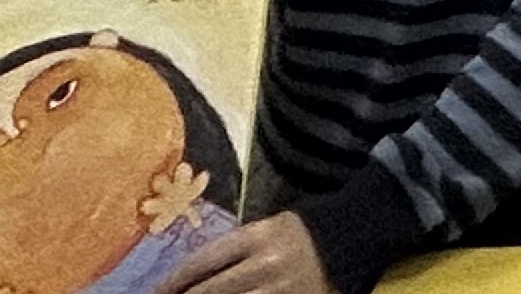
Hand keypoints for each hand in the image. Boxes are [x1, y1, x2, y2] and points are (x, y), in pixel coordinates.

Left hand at [163, 212, 335, 293]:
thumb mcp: (264, 232)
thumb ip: (230, 252)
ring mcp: (281, 290)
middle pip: (208, 292)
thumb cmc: (295, 237)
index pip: (203, 261)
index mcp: (260, 235)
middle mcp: (268, 263)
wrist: (347, 245)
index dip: (172, 282)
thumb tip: (182, 283)